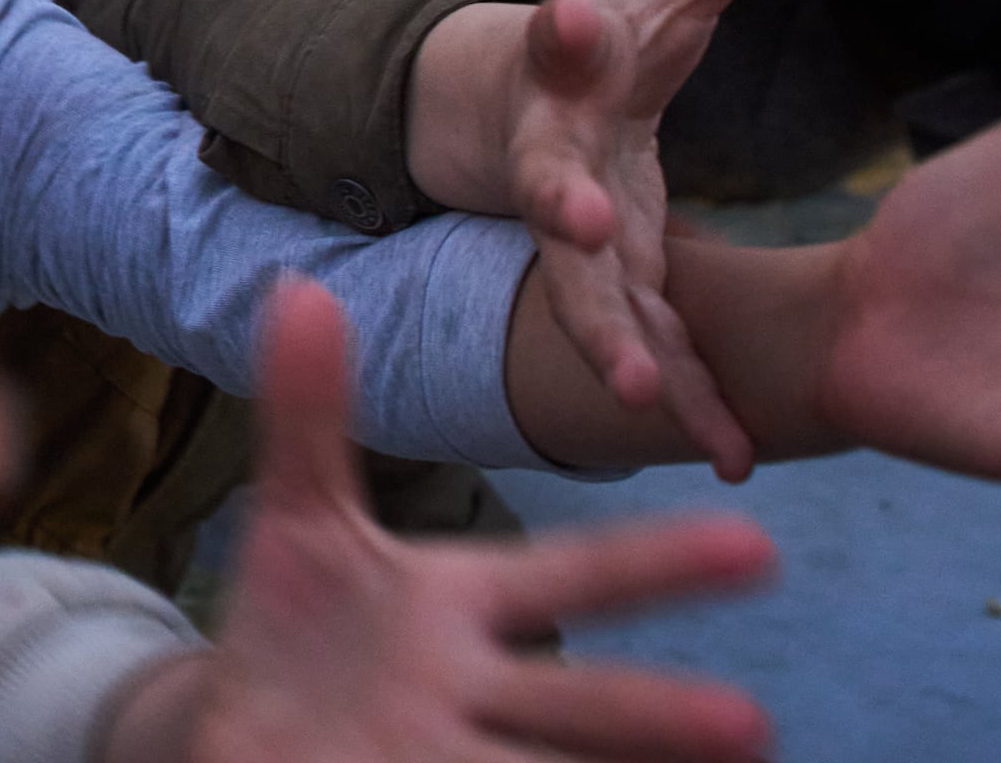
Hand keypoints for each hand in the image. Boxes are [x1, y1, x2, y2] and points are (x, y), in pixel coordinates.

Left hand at [174, 282, 777, 762]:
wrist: (238, 724)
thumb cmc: (296, 622)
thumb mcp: (298, 516)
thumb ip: (307, 415)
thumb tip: (301, 285)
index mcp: (468, 602)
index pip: (580, 574)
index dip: (664, 565)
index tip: (761, 547)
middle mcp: (478, 688)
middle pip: (582, 706)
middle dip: (660, 718)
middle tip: (754, 730)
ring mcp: (450, 756)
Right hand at [516, 0, 821, 481]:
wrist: (523, 117)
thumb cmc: (612, 41)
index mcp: (572, 70)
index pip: (563, 42)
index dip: (568, 31)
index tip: (577, 11)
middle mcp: (556, 159)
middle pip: (551, 191)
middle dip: (564, 211)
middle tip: (577, 221)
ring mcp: (573, 237)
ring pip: (587, 297)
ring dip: (614, 342)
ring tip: (644, 394)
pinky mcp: (613, 291)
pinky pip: (646, 351)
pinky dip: (683, 398)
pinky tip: (731, 446)